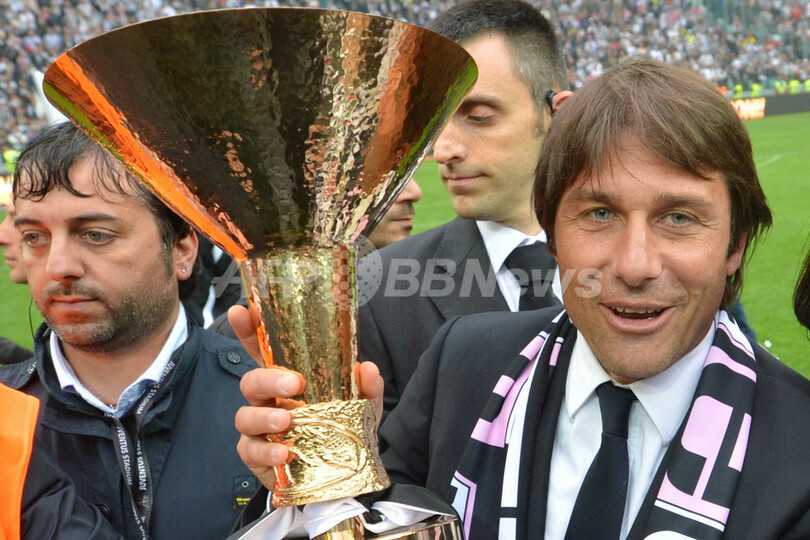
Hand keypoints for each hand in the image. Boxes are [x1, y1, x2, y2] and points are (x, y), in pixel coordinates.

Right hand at [229, 304, 383, 489]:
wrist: (339, 476)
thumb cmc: (341, 431)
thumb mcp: (362, 408)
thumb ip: (367, 388)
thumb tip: (366, 368)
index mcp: (286, 378)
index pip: (263, 349)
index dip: (249, 329)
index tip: (243, 312)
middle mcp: (267, 400)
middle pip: (250, 380)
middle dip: (267, 378)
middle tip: (294, 384)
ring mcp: (258, 428)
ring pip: (243, 415)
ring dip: (263, 416)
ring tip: (286, 422)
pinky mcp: (256, 456)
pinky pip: (249, 450)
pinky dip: (266, 452)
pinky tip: (285, 454)